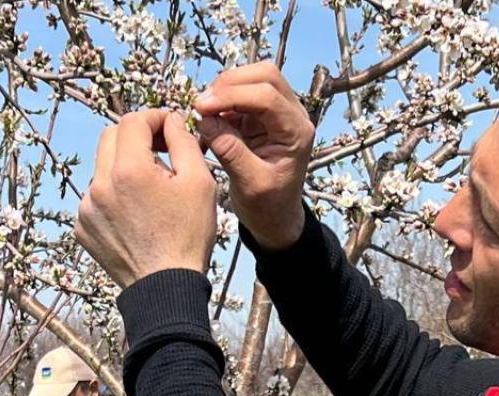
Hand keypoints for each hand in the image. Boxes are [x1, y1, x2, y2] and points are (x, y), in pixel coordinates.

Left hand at [75, 109, 217, 289]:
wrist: (165, 288)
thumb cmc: (188, 236)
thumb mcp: (199, 183)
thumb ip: (183, 142)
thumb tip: (171, 121)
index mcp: (129, 170)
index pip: (132, 121)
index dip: (154, 118)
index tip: (170, 128)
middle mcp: (99, 184)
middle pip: (111, 137)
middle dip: (136, 136)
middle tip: (161, 150)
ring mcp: (87, 207)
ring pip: (103, 167)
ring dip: (125, 167)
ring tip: (151, 191)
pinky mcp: (82, 226)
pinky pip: (96, 197)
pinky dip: (114, 195)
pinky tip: (136, 214)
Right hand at [194, 63, 314, 250]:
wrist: (275, 218)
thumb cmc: (268, 206)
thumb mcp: (250, 183)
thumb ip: (230, 150)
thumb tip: (206, 119)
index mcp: (297, 132)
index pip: (267, 96)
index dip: (232, 95)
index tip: (202, 107)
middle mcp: (292, 115)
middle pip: (265, 75)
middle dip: (230, 83)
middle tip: (202, 104)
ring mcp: (277, 113)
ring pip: (253, 78)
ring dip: (225, 89)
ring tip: (203, 111)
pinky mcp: (261, 116)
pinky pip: (241, 94)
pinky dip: (222, 100)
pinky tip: (208, 118)